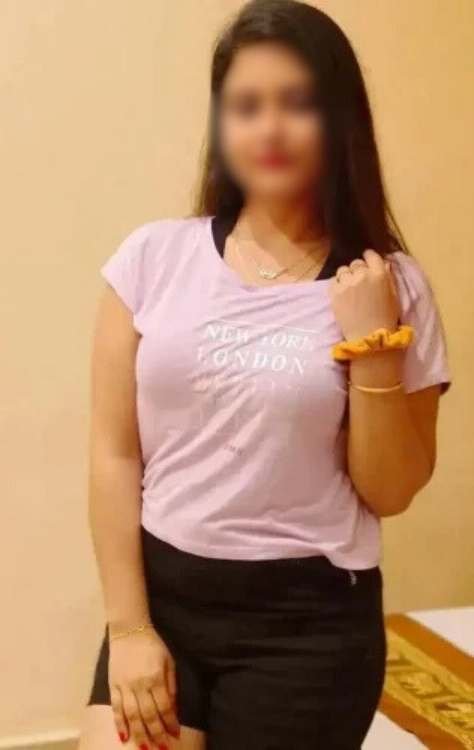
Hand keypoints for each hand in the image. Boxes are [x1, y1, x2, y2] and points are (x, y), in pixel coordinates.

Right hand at [109, 626, 179, 748]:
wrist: (129, 630)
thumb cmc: (153, 645)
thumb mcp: (169, 661)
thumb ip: (171, 685)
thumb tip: (174, 708)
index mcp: (156, 678)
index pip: (164, 707)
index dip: (170, 723)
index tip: (175, 735)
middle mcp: (140, 684)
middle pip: (148, 715)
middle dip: (156, 734)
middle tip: (161, 748)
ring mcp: (125, 686)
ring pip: (132, 715)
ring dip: (138, 734)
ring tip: (144, 748)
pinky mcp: (113, 685)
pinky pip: (116, 708)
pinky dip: (119, 724)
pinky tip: (123, 737)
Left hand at [328, 249, 400, 340]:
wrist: (369, 336)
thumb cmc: (385, 317)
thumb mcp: (393, 295)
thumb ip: (388, 277)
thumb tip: (384, 263)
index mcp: (379, 274)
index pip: (371, 255)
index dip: (369, 257)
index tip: (367, 261)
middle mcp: (362, 275)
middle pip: (356, 263)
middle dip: (358, 270)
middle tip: (360, 281)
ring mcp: (347, 283)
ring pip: (343, 270)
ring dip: (347, 276)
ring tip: (350, 288)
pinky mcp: (334, 292)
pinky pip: (333, 280)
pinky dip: (337, 285)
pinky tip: (342, 294)